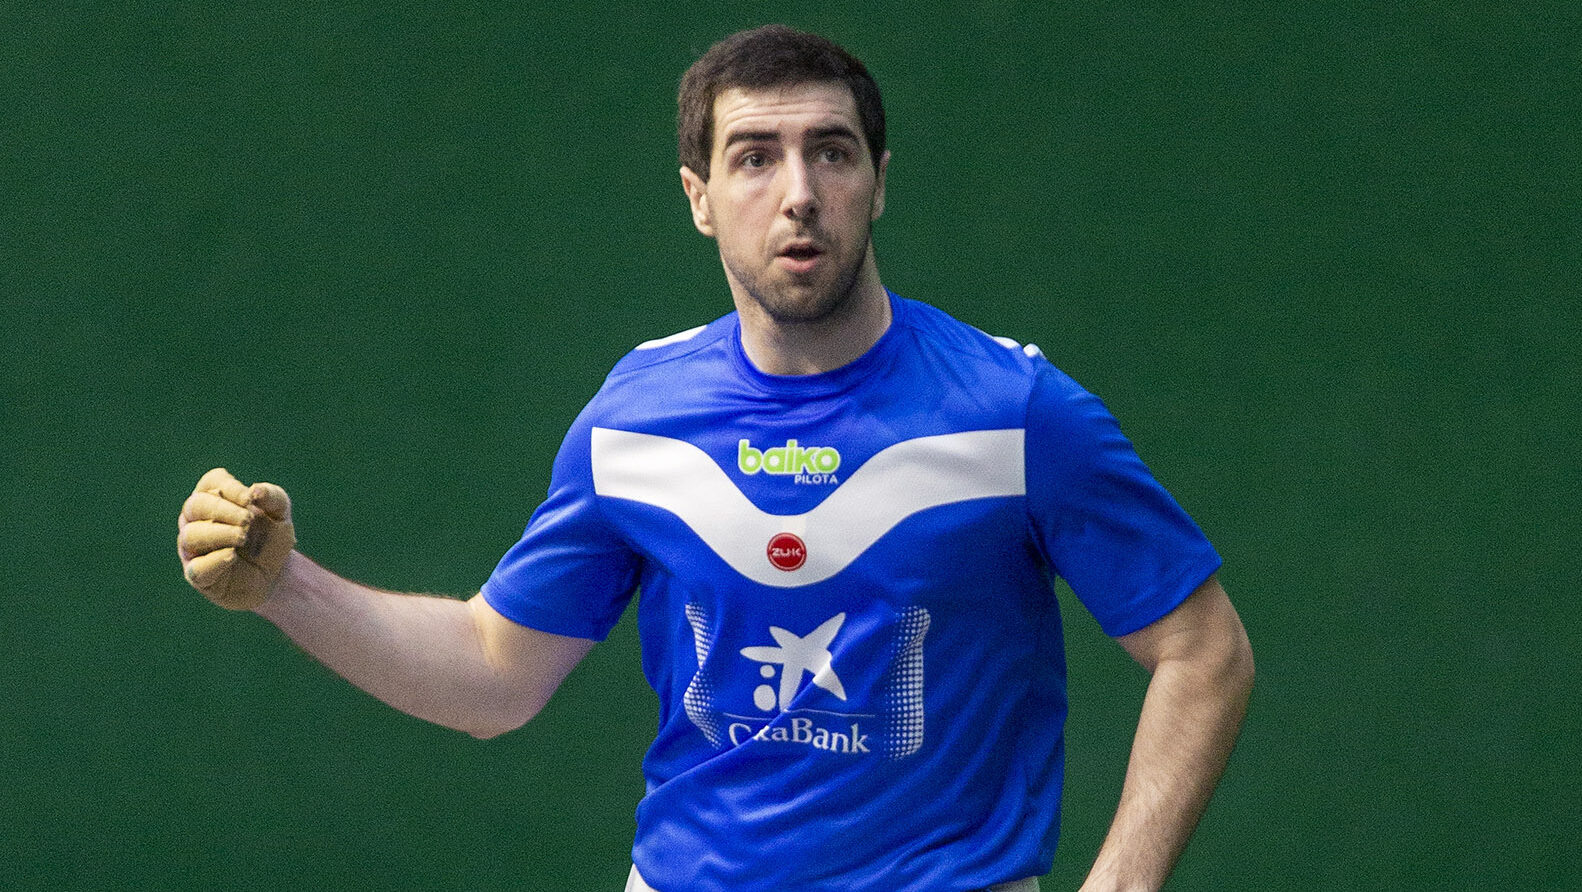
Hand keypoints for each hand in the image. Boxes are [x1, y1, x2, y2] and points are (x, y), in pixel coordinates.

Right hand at [177, 468, 295, 609]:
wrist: (275, 573)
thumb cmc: (270, 537)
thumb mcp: (280, 514)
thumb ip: (272, 497)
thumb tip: (255, 490)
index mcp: (214, 498)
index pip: (211, 483)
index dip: (230, 488)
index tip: (250, 499)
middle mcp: (197, 520)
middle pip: (196, 505)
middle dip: (223, 511)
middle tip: (247, 520)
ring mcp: (193, 548)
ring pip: (191, 535)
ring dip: (219, 533)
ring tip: (243, 537)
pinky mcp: (197, 575)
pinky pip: (197, 568)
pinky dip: (214, 561)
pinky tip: (232, 556)